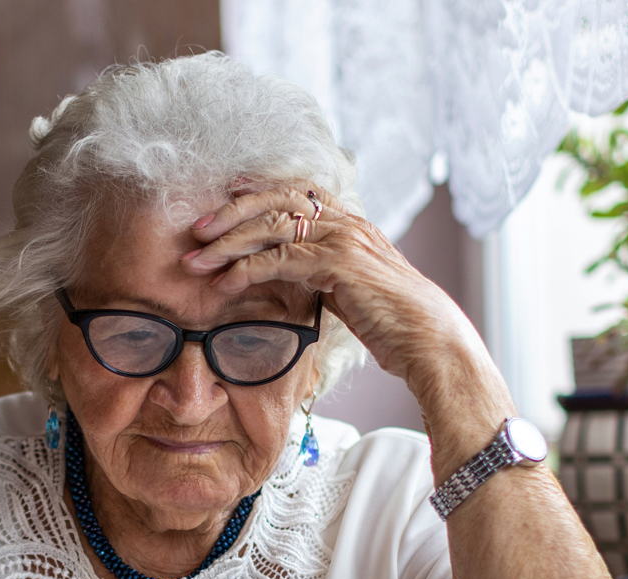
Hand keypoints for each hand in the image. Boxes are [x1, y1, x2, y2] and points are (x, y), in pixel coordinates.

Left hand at [183, 186, 514, 452]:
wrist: (430, 341)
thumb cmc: (395, 323)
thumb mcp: (353, 290)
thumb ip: (325, 273)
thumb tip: (293, 276)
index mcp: (351, 225)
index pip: (298, 191)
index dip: (260, 188)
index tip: (227, 192)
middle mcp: (347, 224)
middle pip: (278, 199)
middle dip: (232, 211)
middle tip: (197, 230)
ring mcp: (344, 240)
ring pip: (273, 225)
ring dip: (228, 241)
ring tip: (197, 259)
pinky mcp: (339, 265)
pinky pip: (280, 260)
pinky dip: (246, 269)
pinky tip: (224, 284)